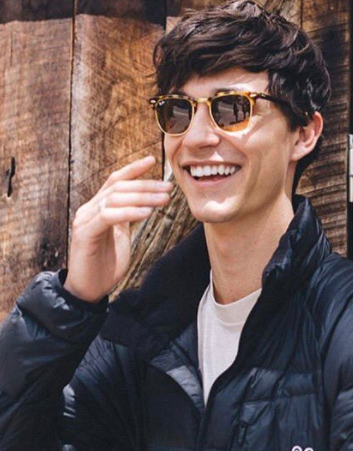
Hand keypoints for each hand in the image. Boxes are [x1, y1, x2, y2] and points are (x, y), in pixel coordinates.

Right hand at [64, 155, 172, 302]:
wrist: (88, 289)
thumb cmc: (105, 265)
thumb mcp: (121, 236)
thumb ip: (127, 219)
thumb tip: (144, 205)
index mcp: (98, 208)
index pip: (115, 181)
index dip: (133, 170)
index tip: (153, 161)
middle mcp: (89, 209)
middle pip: (119, 188)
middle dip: (146, 186)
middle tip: (169, 188)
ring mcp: (85, 220)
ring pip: (115, 199)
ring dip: (143, 198)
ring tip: (164, 200)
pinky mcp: (85, 233)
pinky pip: (109, 217)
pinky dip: (130, 212)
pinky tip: (147, 213)